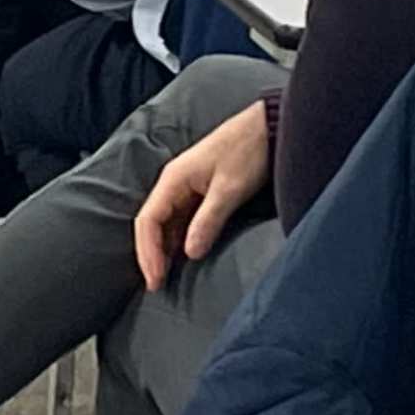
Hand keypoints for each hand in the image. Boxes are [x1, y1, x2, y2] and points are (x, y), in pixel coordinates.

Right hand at [132, 101, 277, 290]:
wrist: (267, 128)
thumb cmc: (247, 152)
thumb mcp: (229, 189)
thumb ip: (208, 220)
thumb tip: (190, 253)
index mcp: (173, 179)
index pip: (148, 221)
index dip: (148, 252)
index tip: (156, 280)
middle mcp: (174, 183)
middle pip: (151, 224)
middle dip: (152, 255)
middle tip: (158, 286)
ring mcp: (186, 187)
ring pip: (166, 223)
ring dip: (163, 249)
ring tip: (167, 278)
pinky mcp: (200, 191)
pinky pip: (181, 220)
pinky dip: (178, 240)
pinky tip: (184, 256)